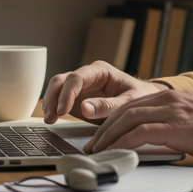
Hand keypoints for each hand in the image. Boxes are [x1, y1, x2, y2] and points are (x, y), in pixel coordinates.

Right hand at [42, 62, 165, 123]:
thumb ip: (108, 106)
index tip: (62, 111)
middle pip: (61, 80)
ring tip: (49, 120)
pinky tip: (51, 118)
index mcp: (100, 71)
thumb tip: (85, 108)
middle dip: (53, 98)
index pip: (76, 78)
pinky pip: (60, 99)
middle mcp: (87, 76)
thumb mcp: (128, 102)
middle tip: (51, 117)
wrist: (143, 101)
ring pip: (57, 88)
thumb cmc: (138, 97)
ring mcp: (80, 87)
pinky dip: (53, 107)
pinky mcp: (77, 98)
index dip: (67, 94)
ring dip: (50, 102)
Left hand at [88, 89, 192, 160]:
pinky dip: (123, 142)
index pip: (132, 106)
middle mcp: (167, 99)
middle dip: (104, 129)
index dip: (113, 120)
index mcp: (171, 97)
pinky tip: (115, 152)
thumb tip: (154, 141)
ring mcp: (170, 111)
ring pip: (127, 120)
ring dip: (108, 136)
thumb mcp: (192, 121)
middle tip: (92, 145)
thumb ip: (171, 125)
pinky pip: (140, 133)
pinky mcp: (174, 126)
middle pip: (124, 111)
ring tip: (97, 151)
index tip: (102, 135)